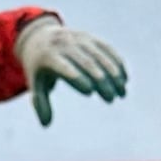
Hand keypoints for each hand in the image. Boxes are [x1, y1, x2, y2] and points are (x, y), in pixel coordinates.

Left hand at [13, 16, 128, 127]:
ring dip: (113, 73)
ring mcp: (78, 39)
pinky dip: (117, 62)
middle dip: (100, 80)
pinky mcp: (90, 37)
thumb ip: (40, 103)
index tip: (90, 92)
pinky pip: (106, 48)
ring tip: (122, 92)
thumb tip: (46, 125)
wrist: (40, 36)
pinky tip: (125, 78)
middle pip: (85, 62)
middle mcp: (64, 44)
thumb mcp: (36, 83)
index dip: (77, 77)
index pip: (64, 66)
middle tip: (111, 99)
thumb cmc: (39, 67)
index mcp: (49, 56)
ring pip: (99, 55)